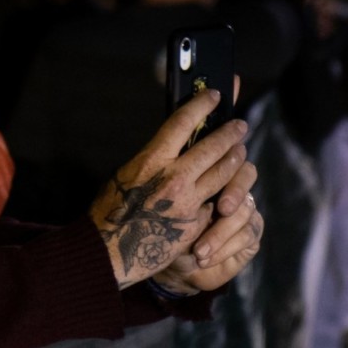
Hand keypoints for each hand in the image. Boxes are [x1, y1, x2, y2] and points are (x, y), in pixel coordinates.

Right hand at [89, 88, 250, 288]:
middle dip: (231, 132)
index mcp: (152, 160)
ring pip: (223, 173)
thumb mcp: (127, 173)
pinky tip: (221, 192)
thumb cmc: (110, 211)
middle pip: (214, 146)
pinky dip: (218, 195)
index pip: (185, 122)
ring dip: (235, 159)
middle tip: (240, 125)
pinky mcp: (196, 225)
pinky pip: (214, 203)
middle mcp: (175, 178)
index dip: (202, 104)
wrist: (107, 252)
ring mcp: (189, 203)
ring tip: (240, 151)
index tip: (214, 95)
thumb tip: (174, 144)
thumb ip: (154, 158)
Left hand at [150, 162, 263, 294]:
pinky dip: (225, 248)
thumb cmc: (161, 230)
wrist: (166, 264)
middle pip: (246, 173)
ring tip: (199, 251)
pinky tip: (203, 260)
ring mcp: (244, 208)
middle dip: (234, 191)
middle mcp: (230, 186)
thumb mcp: (166, 207)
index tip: (209, 178)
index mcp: (210, 171)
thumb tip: (186, 167)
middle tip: (223, 209)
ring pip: (246, 208)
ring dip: (221, 232)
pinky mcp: (251, 233)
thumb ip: (180, 184)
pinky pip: (248, 234)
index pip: (227, 153)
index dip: (226, 161)